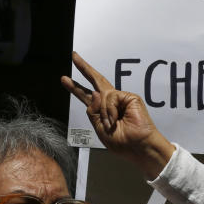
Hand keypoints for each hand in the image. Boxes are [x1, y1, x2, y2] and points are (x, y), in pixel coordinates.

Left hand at [62, 52, 173, 177]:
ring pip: (101, 96)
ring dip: (103, 113)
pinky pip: (111, 97)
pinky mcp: (130, 97)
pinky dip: (110, 110)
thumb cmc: (122, 142)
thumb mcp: (99, 129)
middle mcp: (111, 102)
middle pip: (96, 82)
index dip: (76, 88)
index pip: (87, 96)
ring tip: (110, 124)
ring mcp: (121, 99)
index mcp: (101, 111)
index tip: (65, 79)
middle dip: (84, 69)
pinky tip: (116, 119)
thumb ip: (93, 112)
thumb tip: (94, 93)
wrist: (138, 147)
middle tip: (74, 56)